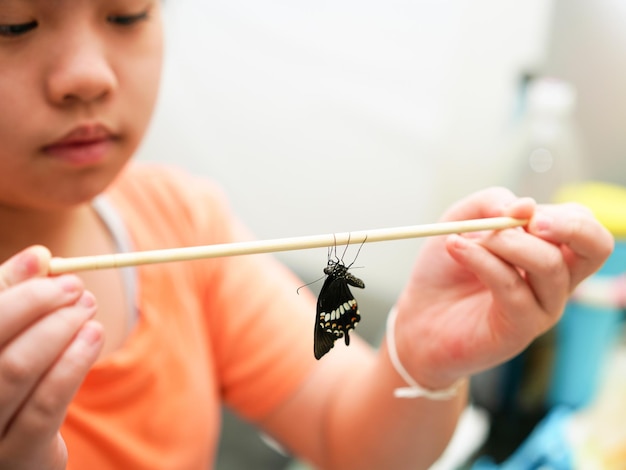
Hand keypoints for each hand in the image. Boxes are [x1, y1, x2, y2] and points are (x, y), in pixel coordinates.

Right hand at [0, 246, 102, 469]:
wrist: (19, 455)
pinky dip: (74, 363)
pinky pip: (46, 405)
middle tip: (76, 287)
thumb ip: (13, 299)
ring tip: (88, 309)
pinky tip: (93, 337)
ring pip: (18, 369)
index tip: (46, 261)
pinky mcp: (15, 458)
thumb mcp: (7, 340)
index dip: (10, 285)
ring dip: (61, 329)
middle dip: (38, 304)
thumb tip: (39, 255)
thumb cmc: (8, 385)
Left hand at [394, 187, 613, 389]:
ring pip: (548, 265)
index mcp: (550, 252)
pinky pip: (512, 288)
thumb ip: (490, 203)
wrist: (416, 317)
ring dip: (504, 241)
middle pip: (595, 247)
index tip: (519, 209)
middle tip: (527, 220)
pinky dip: (482, 260)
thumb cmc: (444, 271)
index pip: (584, 225)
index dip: (559, 213)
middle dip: (567, 225)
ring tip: (462, 239)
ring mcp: (542, 308)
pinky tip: (455, 248)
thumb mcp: (461, 221)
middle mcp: (556, 281)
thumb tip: (525, 206)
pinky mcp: (520, 330)